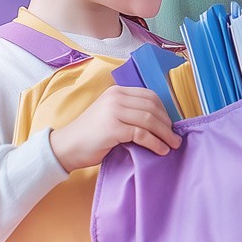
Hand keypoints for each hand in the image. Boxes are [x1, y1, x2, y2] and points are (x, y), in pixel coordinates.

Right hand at [49, 87, 183, 170]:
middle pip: (152, 107)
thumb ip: (129, 113)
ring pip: (149, 120)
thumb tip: (159, 122)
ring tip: (172, 145)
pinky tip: (161, 150)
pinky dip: (155, 143)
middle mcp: (115, 97)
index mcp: (116, 92)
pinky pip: (142, 134)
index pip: (149, 96)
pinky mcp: (113, 128)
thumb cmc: (90, 136)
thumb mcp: (110, 115)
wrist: (66, 147)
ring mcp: (113, 111)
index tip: (170, 125)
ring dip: (165, 134)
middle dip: (167, 124)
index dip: (164, 111)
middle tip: (175, 137)